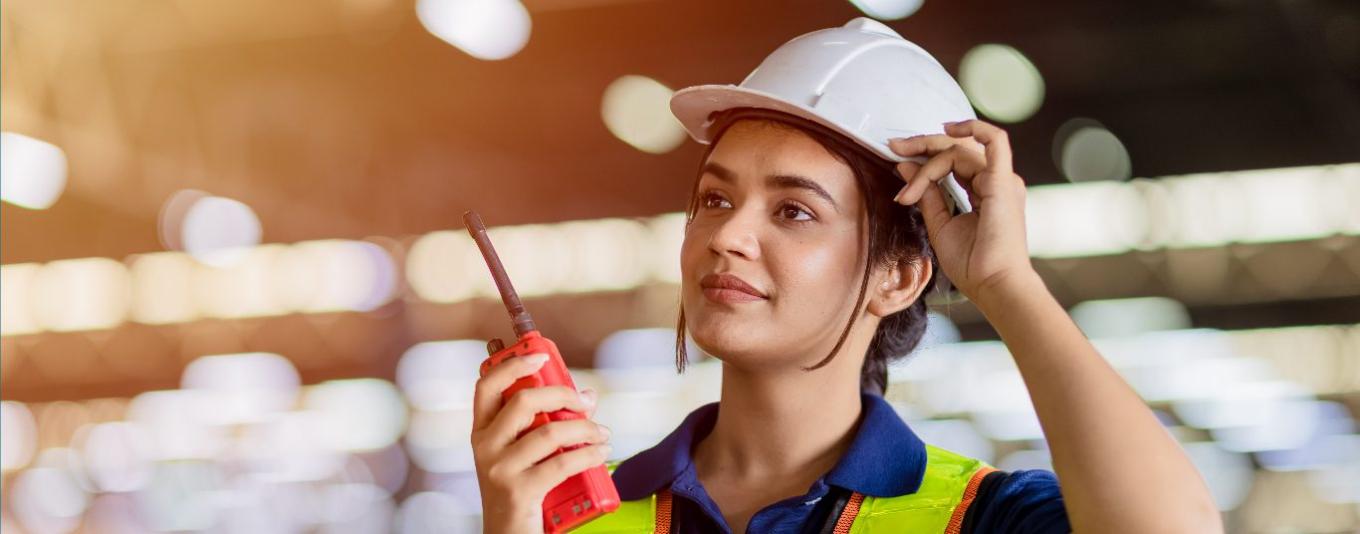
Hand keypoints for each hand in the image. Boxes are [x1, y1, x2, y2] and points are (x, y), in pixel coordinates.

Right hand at [471, 353, 611, 533]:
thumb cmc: (520, 491)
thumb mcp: (522, 455)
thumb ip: (545, 423)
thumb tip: (587, 397)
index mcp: (481, 432)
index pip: (486, 386)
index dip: (512, 365)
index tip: (539, 356)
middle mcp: (484, 447)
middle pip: (522, 402)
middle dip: (563, 395)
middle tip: (587, 402)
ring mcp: (498, 470)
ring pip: (549, 432)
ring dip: (585, 429)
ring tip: (602, 434)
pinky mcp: (518, 491)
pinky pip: (562, 463)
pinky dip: (589, 454)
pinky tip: (600, 452)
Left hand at [887, 119, 1035, 299]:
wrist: (993, 286)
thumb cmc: (973, 265)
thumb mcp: (940, 224)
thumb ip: (927, 194)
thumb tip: (905, 166)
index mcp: (986, 191)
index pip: (952, 161)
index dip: (922, 159)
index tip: (895, 165)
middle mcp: (996, 181)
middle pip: (956, 147)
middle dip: (921, 144)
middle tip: (893, 146)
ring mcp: (1002, 180)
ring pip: (959, 151)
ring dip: (927, 163)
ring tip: (908, 186)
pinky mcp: (1003, 182)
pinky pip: (994, 140)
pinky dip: (972, 127)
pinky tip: (946, 128)